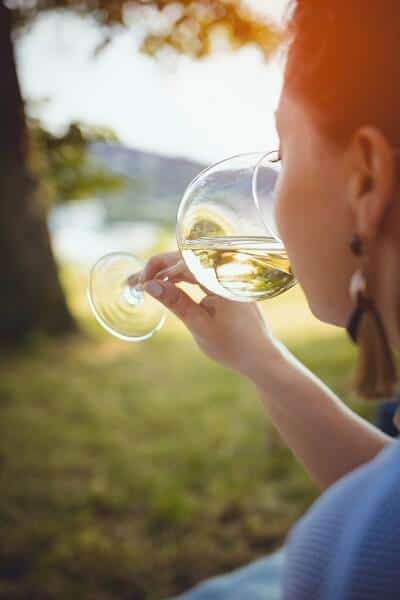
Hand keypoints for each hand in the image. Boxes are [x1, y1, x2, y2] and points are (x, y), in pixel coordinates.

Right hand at [128, 252, 282, 380]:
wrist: (260, 357)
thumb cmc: (233, 345)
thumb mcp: (199, 325)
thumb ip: (176, 302)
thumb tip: (149, 285)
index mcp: (222, 278)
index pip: (183, 261)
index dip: (157, 268)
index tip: (140, 283)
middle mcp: (226, 271)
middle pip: (185, 258)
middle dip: (157, 268)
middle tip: (133, 282)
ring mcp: (226, 276)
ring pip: (190, 265)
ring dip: (166, 272)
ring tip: (142, 284)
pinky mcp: (225, 284)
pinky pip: (198, 273)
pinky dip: (179, 278)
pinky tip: (164, 285)